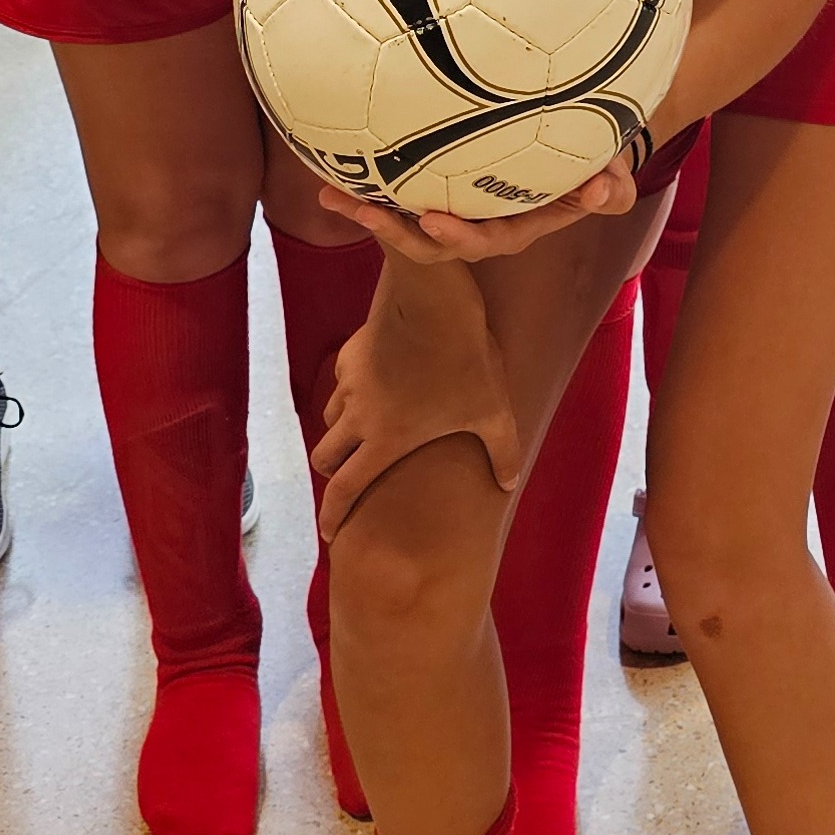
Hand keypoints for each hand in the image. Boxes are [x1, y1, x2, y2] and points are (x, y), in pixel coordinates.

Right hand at [311, 258, 518, 536]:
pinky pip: (341, 381)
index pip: (346, 490)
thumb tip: (509, 485)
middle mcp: (357, 416)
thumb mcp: (493, 412)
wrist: (435, 300)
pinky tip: (376, 383)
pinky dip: (351, 392)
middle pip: (324, 457)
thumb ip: (502, 453)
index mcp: (384, 440)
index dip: (333, 516)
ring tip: (365, 429)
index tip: (328, 533)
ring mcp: (349, 382)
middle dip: (333, 472)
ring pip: (329, 417)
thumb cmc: (465, 362)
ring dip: (342, 430)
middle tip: (350, 476)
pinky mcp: (350, 352)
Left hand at [313, 148, 637, 265]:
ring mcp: (456, 208)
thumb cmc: (594, 169)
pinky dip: (371, 184)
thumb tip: (601, 188)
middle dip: (393, 230)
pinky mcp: (438, 190)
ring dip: (368, 211)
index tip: (431, 220)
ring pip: (406, 221)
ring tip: (330, 194)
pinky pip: (401, 193)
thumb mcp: (610, 180)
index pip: (484, 240)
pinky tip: (336, 166)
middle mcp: (479, 225)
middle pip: (429, 242)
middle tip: (362, 210)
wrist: (573, 154)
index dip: (457, 235)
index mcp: (513, 227)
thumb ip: (609, 189)